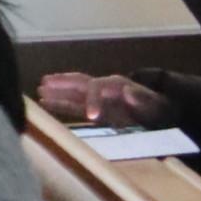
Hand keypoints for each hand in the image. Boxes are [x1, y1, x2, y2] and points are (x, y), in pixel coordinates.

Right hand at [34, 73, 161, 127]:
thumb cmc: (158, 108)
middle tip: (44, 84)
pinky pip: (74, 105)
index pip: (97, 88)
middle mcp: (104, 88)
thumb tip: (127, 91)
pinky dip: (61, 104)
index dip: (93, 101)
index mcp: (116, 85)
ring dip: (57, 92)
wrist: (162, 112)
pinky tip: (46, 104)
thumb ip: (142, 98)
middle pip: (79, 82)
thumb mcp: (155, 104)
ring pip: (73, 92)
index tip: (91, 117)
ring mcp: (99, 99)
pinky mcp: (96, 110)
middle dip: (62, 84)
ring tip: (38, 91)